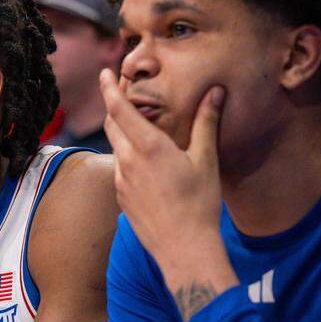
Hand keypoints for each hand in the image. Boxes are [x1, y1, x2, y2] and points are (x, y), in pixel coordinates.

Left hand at [100, 70, 235, 319]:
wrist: (183, 248)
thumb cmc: (199, 203)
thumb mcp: (206, 160)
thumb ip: (206, 123)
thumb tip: (216, 92)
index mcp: (148, 147)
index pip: (120, 109)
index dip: (110, 88)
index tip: (105, 73)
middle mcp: (128, 161)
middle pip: (112, 125)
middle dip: (114, 106)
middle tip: (120, 90)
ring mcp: (121, 180)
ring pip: (115, 147)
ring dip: (121, 132)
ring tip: (136, 123)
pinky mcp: (121, 197)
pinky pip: (119, 168)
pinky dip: (126, 155)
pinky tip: (142, 160)